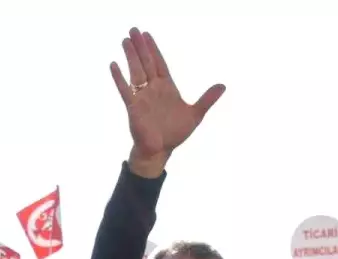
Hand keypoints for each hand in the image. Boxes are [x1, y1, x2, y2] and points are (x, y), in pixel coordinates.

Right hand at [111, 28, 224, 177]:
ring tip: (125, 40)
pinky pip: (125, 90)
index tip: (147, 35)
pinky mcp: (133, 107)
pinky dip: (119, 78)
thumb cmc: (175, 134)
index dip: (154, 49)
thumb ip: (207, 99)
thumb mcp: (195, 114)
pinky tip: (114, 65)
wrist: (160, 151)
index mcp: (167, 88)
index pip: (159, 63)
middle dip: (141, 47)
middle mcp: (153, 89)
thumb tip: (223, 86)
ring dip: (131, 56)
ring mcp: (142, 97)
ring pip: (136, 72)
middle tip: (134, 30)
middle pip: (146, 63)